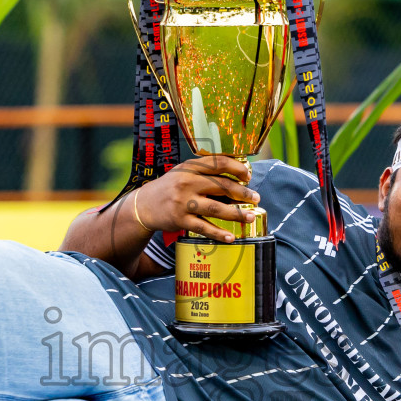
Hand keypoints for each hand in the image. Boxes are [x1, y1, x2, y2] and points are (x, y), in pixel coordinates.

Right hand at [136, 155, 260, 242]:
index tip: (248, 176)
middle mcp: (187, 182)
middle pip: (221, 186)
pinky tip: (231, 237)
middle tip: (256, 198)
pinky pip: (204, 227)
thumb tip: (236, 177)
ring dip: (236, 214)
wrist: (144, 205)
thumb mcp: (183, 172)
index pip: (218, 163)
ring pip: (216, 208)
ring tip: (250, 217)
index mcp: (190, 167)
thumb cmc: (170, 188)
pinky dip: (219, 233)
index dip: (236, 168)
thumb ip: (205, 172)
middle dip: (242, 193)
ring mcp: (183, 202)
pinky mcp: (180, 220)